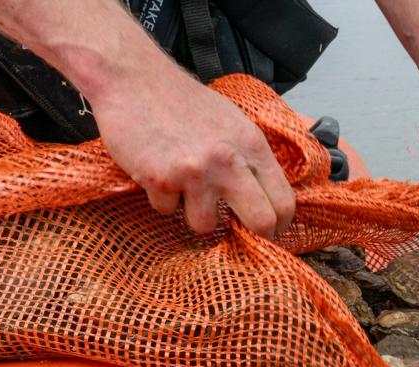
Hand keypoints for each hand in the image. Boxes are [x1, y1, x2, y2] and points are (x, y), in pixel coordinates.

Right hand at [90, 69, 294, 238]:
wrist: (133, 79)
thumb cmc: (183, 102)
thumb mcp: (233, 123)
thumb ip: (251, 159)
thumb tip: (268, 199)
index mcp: (251, 145)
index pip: (284, 201)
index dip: (280, 224)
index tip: (271, 231)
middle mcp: (229, 161)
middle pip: (261, 222)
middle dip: (252, 235)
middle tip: (239, 233)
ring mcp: (195, 172)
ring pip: (205, 225)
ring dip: (193, 213)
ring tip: (183, 187)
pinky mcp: (161, 179)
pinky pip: (166, 211)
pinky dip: (162, 198)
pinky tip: (158, 171)